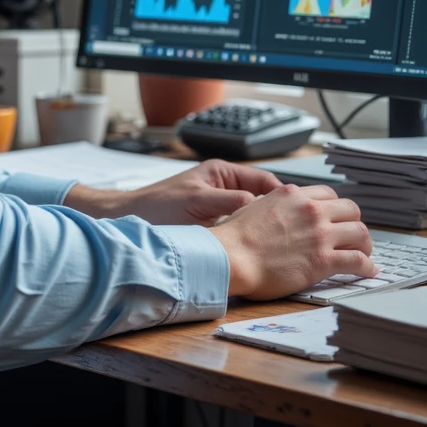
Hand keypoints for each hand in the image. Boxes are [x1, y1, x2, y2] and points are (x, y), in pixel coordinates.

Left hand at [64, 159, 281, 226]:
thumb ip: (228, 202)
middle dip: (279, 215)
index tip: (299, 212)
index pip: (266, 182)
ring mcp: (219, 208)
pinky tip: (256, 252)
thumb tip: (260, 207)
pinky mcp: (213, 227)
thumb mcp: (196, 202)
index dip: (284, 197)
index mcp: (222, 173)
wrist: (126, 222)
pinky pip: (239, 231)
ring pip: (253, 218)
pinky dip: (248, 240)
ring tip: (281, 243)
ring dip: (264, 229)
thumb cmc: (155, 208)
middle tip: (295, 231)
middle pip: (264, 201)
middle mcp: (223, 188)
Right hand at [208, 184, 375, 298]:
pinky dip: (368, 266)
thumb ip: (271, 205)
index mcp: (292, 195)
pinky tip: (368, 271)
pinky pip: (358, 261)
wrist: (230, 257)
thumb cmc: (233, 238)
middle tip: (352, 236)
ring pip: (360, 233)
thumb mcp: (252, 207)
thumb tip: (271, 210)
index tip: (336, 219)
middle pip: (351, 210)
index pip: (328, 194)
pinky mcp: (323, 260)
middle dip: (353, 223)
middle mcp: (310, 210)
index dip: (335, 208)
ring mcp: (320, 235)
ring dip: (365, 244)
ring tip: (365, 254)